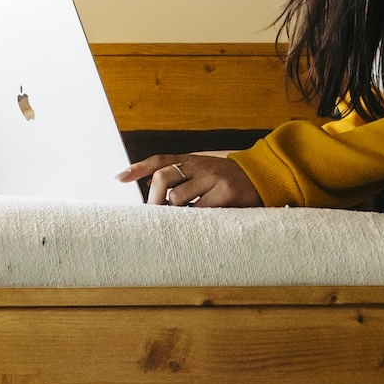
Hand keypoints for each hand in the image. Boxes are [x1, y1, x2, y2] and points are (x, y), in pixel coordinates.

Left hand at [119, 152, 262, 207]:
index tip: (118, 178)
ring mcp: (213, 178)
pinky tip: (198, 223)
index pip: (160, 160)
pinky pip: (199, 211)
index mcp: (193, 160)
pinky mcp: (225, 193)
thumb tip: (152, 190)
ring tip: (181, 220)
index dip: (138, 168)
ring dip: (175, 212)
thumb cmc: (229, 181)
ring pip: (178, 197)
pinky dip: (193, 219)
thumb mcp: (206, 173)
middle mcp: (201, 165)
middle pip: (163, 177)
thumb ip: (183, 178)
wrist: (265, 177)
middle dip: (154, 199)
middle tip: (155, 215)